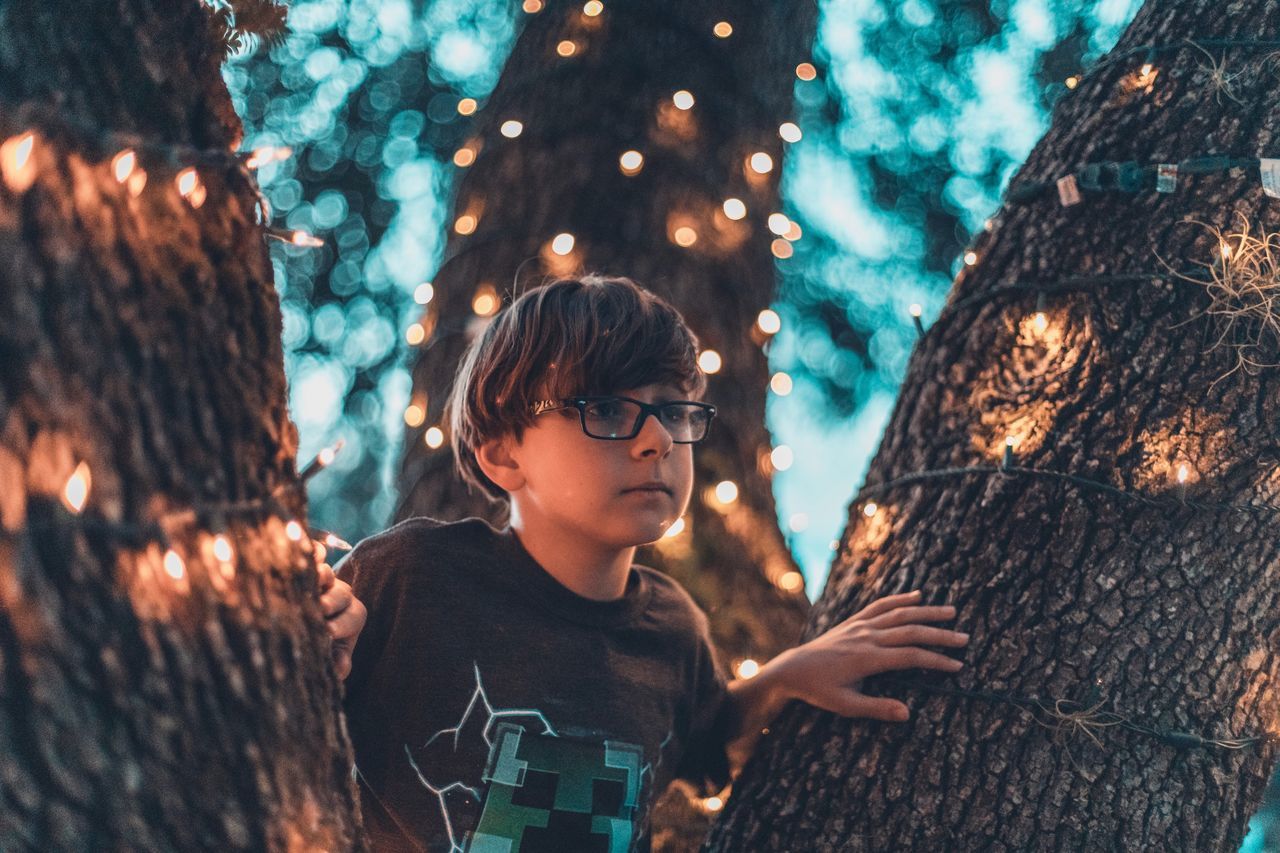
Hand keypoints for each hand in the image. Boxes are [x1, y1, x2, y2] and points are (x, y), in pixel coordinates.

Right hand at [317, 562, 366, 680]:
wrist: (288, 629)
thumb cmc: (315, 646)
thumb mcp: (328, 656)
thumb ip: (336, 661)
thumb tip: (341, 670)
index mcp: (350, 616)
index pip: (355, 616)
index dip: (344, 624)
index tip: (329, 632)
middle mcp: (339, 594)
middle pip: (342, 594)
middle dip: (332, 601)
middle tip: (322, 608)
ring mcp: (322, 579)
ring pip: (327, 574)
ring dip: (321, 576)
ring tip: (314, 580)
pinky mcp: (306, 566)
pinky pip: (314, 554)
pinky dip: (314, 551)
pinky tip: (311, 551)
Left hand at [772, 589, 967, 721]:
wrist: (793, 668)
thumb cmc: (819, 690)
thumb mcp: (846, 706)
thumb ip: (877, 708)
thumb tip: (908, 713)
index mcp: (868, 658)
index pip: (911, 657)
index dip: (936, 661)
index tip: (958, 666)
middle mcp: (867, 637)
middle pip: (911, 631)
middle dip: (940, 635)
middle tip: (965, 639)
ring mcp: (860, 626)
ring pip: (899, 614)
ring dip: (926, 612)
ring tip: (951, 612)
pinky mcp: (853, 621)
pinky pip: (879, 606)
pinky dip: (899, 599)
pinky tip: (916, 596)